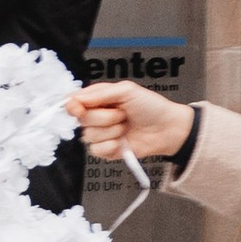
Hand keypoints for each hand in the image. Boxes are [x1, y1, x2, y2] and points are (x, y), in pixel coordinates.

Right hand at [68, 79, 193, 159]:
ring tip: (126, 127)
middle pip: (81, 120)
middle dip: (104, 118)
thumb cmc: (151, 107)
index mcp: (99, 99)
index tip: (79, 109)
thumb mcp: (126, 90)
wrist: (167, 129)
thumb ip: (99, 93)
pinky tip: (123, 141)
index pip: (74, 101)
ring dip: (111, 131)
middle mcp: (98, 115)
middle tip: (122, 114)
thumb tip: (75, 99)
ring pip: (89, 136)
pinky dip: (111, 146)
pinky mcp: (107, 150)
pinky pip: (96, 150)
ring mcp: (102, 133)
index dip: (73, 106)